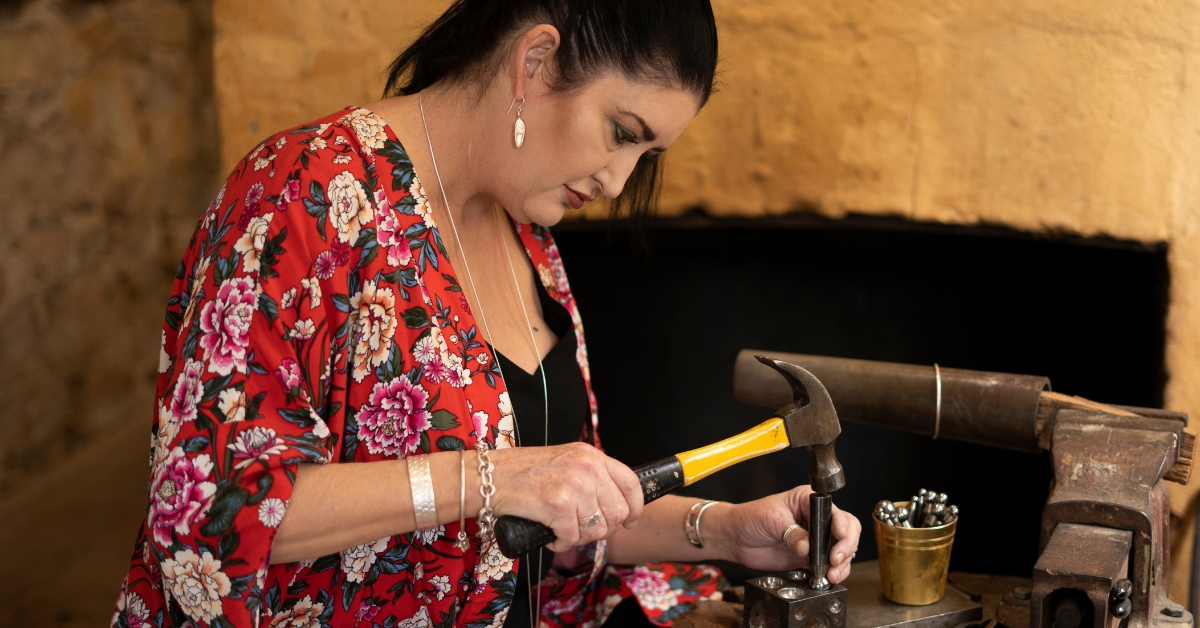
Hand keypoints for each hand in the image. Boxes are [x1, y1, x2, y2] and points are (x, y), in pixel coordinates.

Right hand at [488, 442, 643, 551]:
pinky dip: (560, 542)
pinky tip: (548, 533)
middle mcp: (587, 467)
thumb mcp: (565, 463)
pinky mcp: (558, 505)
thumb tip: (613, 506)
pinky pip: (572, 538)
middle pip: (617, 513)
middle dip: (601, 528)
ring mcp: (574, 485)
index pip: (631, 483)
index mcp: (591, 455)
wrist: (489, 477)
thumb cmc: (522, 473)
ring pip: (596, 530)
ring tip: (560, 529)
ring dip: (578, 537)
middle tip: (579, 528)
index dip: (634, 508)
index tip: (628, 522)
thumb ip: (589, 477)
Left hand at [709, 486, 860, 582]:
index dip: (842, 526)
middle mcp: (816, 518)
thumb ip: (791, 533)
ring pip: (842, 550)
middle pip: (846, 530)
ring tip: (832, 574)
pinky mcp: (810, 557)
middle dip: (846, 546)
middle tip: (835, 560)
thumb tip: (808, 547)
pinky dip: (832, 572)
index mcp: (808, 500)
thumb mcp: (771, 520)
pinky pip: (829, 565)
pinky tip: (827, 578)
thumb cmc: (750, 518)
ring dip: (842, 563)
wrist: (736, 538)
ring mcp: (815, 538)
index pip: (835, 511)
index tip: (839, 537)